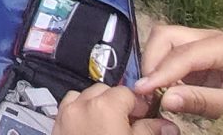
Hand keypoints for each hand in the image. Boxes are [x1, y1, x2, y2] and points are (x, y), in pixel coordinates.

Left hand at [54, 83, 173, 134]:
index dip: (140, 106)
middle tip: (132, 124)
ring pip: (84, 97)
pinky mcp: (57, 129)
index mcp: (104, 107)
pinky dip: (80, 112)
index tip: (147, 116)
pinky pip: (69, 109)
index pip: (127, 93)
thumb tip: (165, 126)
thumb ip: (150, 131)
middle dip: (119, 104)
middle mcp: (81, 106)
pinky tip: (92, 129)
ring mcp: (66, 117)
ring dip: (98, 105)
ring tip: (111, 126)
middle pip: (105, 92)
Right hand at [133, 25, 222, 121]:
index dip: (161, 71)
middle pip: (168, 36)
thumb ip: (201, 101)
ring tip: (154, 92)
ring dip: (153, 64)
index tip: (142, 90)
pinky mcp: (195, 59)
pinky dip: (159, 72)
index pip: (184, 53)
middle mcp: (211, 38)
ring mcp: (201, 46)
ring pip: (163, 42)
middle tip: (146, 91)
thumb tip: (165, 98)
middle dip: (152, 60)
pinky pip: (168, 57)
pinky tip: (162, 91)